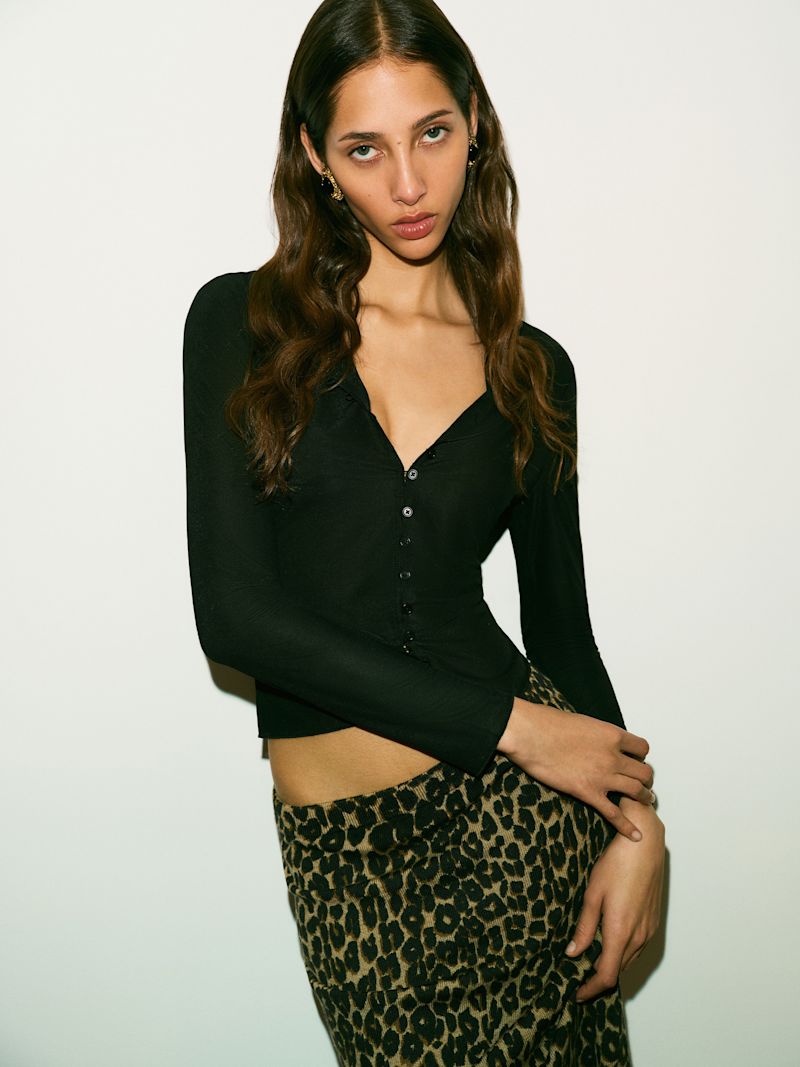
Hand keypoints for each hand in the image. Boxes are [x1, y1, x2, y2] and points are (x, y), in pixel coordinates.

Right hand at [497, 698, 655, 839]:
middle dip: (646, 779)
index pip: (642, 748)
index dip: (641, 756)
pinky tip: (635, 834)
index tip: (636, 760)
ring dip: (644, 798)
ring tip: (645, 801)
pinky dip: (627, 826)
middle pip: (644, 772)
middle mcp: (613, 756)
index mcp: (612, 734)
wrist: (530, 734)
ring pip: (636, 791)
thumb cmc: (548, 723)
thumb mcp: (581, 721)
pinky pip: (614, 813)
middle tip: (644, 783)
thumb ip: (595, 734)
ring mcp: (602, 776)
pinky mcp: (588, 792)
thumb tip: (595, 740)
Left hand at [567, 799, 665, 1001]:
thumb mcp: (592, 894)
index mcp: (620, 932)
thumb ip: (584, 927)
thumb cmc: (616, 865)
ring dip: (612, 966)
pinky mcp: (654, 921)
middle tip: (580, 979)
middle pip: (618, 971)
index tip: (577, 994)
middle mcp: (638, 936)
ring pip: (629, 960)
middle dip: (599, 979)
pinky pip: (638, 947)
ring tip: (592, 962)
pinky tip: (611, 942)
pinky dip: (623, 953)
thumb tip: (573, 953)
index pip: (606, 975)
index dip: (591, 989)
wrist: (644, 845)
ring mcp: (649, 929)